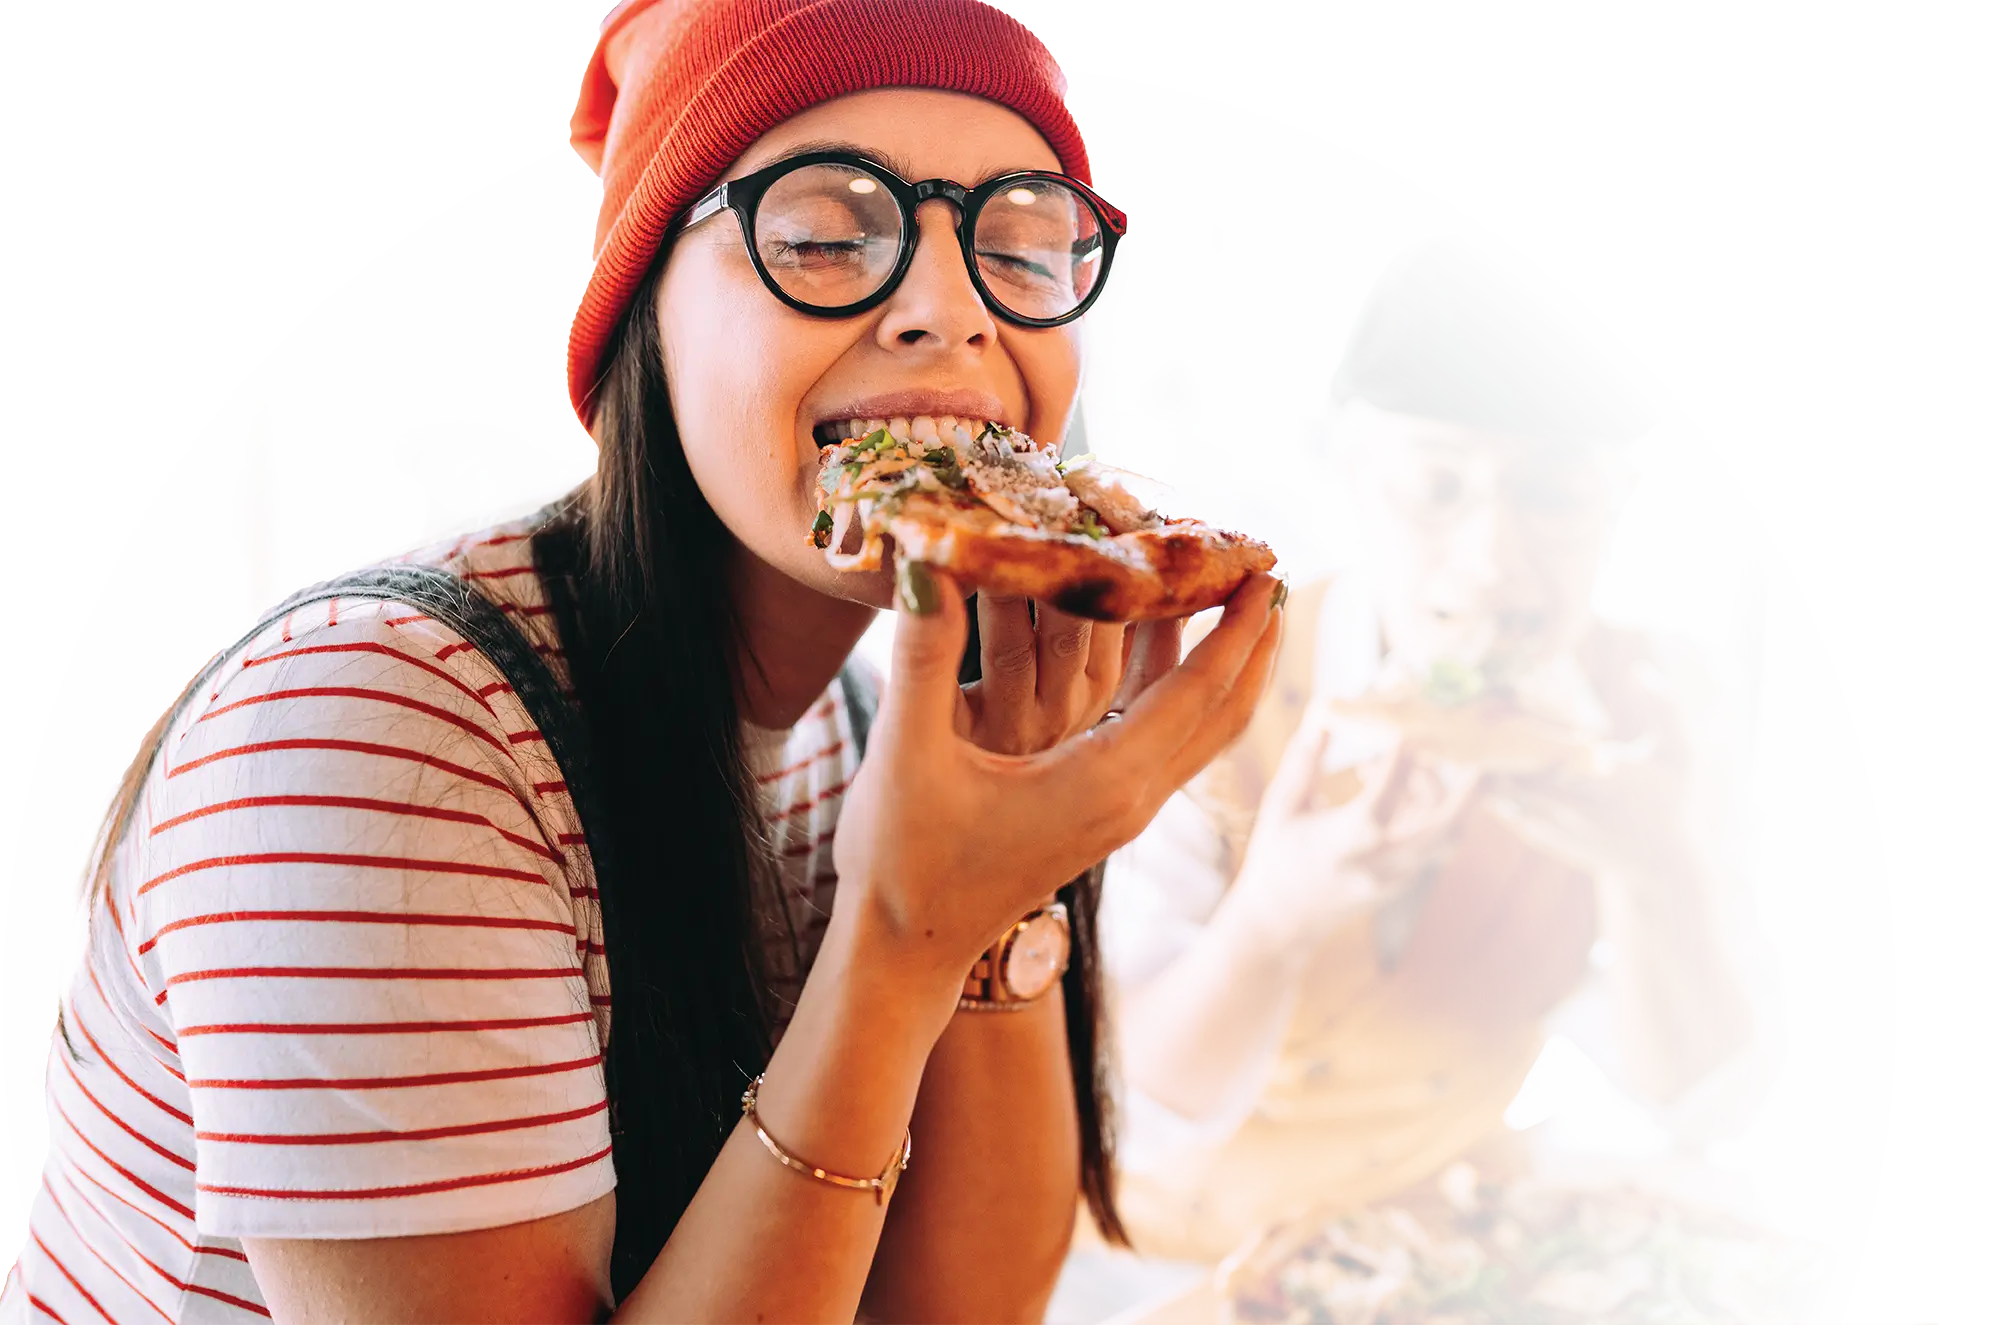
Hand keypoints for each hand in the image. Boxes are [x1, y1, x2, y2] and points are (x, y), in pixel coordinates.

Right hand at [832, 562, 1286, 995]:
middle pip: (1223, 709)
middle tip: (1268, 562)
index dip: (1237, 622)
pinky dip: (1184, 689)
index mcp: (1103, 782)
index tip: (1267, 560)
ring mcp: (1123, 813)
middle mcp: (1131, 799)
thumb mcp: (907, 753)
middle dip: (1252, 636)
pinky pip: (1169, 740)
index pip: (1198, 689)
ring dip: (1225, 663)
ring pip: (1202, 729)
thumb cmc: (903, 862)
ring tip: (1233, 595)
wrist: (907, 952)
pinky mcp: (1104, 816)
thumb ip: (924, 656)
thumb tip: (929, 560)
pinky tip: (1163, 646)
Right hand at [1225, 711, 1486, 965]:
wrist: (1281, 923)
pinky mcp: (1403, 881)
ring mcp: (1396, 877)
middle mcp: (1378, 863)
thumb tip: (1323, 713)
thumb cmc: (1275, 857)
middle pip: (1444, 828)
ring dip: (1444, 797)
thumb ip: (1305, 759)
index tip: (1411, 727)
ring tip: (1413, 768)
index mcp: (1344, 842)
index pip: (1383, 796)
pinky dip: (1429, 812)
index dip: (1402, 760)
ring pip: (1446, 836)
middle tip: (1483, 758)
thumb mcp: (1282, 805)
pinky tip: (1403, 790)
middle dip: (1470, 793)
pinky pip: (1432, 843)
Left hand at [1489, 659, 1700, 892]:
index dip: (1533, 725)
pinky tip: (1498, 759)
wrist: (1652, 864)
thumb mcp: (1678, 754)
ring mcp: (1554, 825)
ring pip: (1502, 788)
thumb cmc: (1665, 799)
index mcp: (1613, 779)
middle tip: (1493, 710)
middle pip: (1520, 768)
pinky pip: (1500, 805)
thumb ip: (1664, 709)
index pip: (1558, 748)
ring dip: (1494, 761)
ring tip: (1491, 732)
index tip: (1519, 698)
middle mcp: (1579, 807)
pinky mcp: (1537, 836)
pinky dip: (1493, 782)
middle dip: (1504, 740)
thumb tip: (1638, 670)